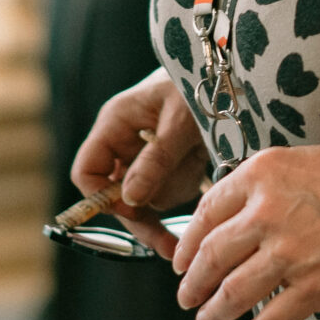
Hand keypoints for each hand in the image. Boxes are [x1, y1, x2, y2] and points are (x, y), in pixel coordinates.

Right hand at [72, 71, 209, 256]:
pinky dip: (187, 182)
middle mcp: (124, 141)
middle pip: (117, 195)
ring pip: (148, 196)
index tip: (133, 211)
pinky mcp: (166, 162)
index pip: (87, 172)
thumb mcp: (180, 122)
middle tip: (169, 245)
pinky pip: (169, 190)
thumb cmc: (201, 85)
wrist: (232, 74)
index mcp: (115, 123)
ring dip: (175, 187)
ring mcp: (144, 153)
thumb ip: (155, 160)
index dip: (102, 198)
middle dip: (145, 215)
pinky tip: (202, 160)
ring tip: (197, 156)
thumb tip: (129, 200)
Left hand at [172, 140, 319, 319]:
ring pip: (230, 293)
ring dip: (211, 312)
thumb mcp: (299, 160)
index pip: (205, 212)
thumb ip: (263, 186)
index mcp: (260, 175)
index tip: (182, 257)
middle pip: (210, 256)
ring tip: (204, 319)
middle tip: (186, 294)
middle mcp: (265, 214)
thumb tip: (235, 216)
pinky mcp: (312, 290)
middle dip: (191, 282)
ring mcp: (287, 255)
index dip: (187, 242)